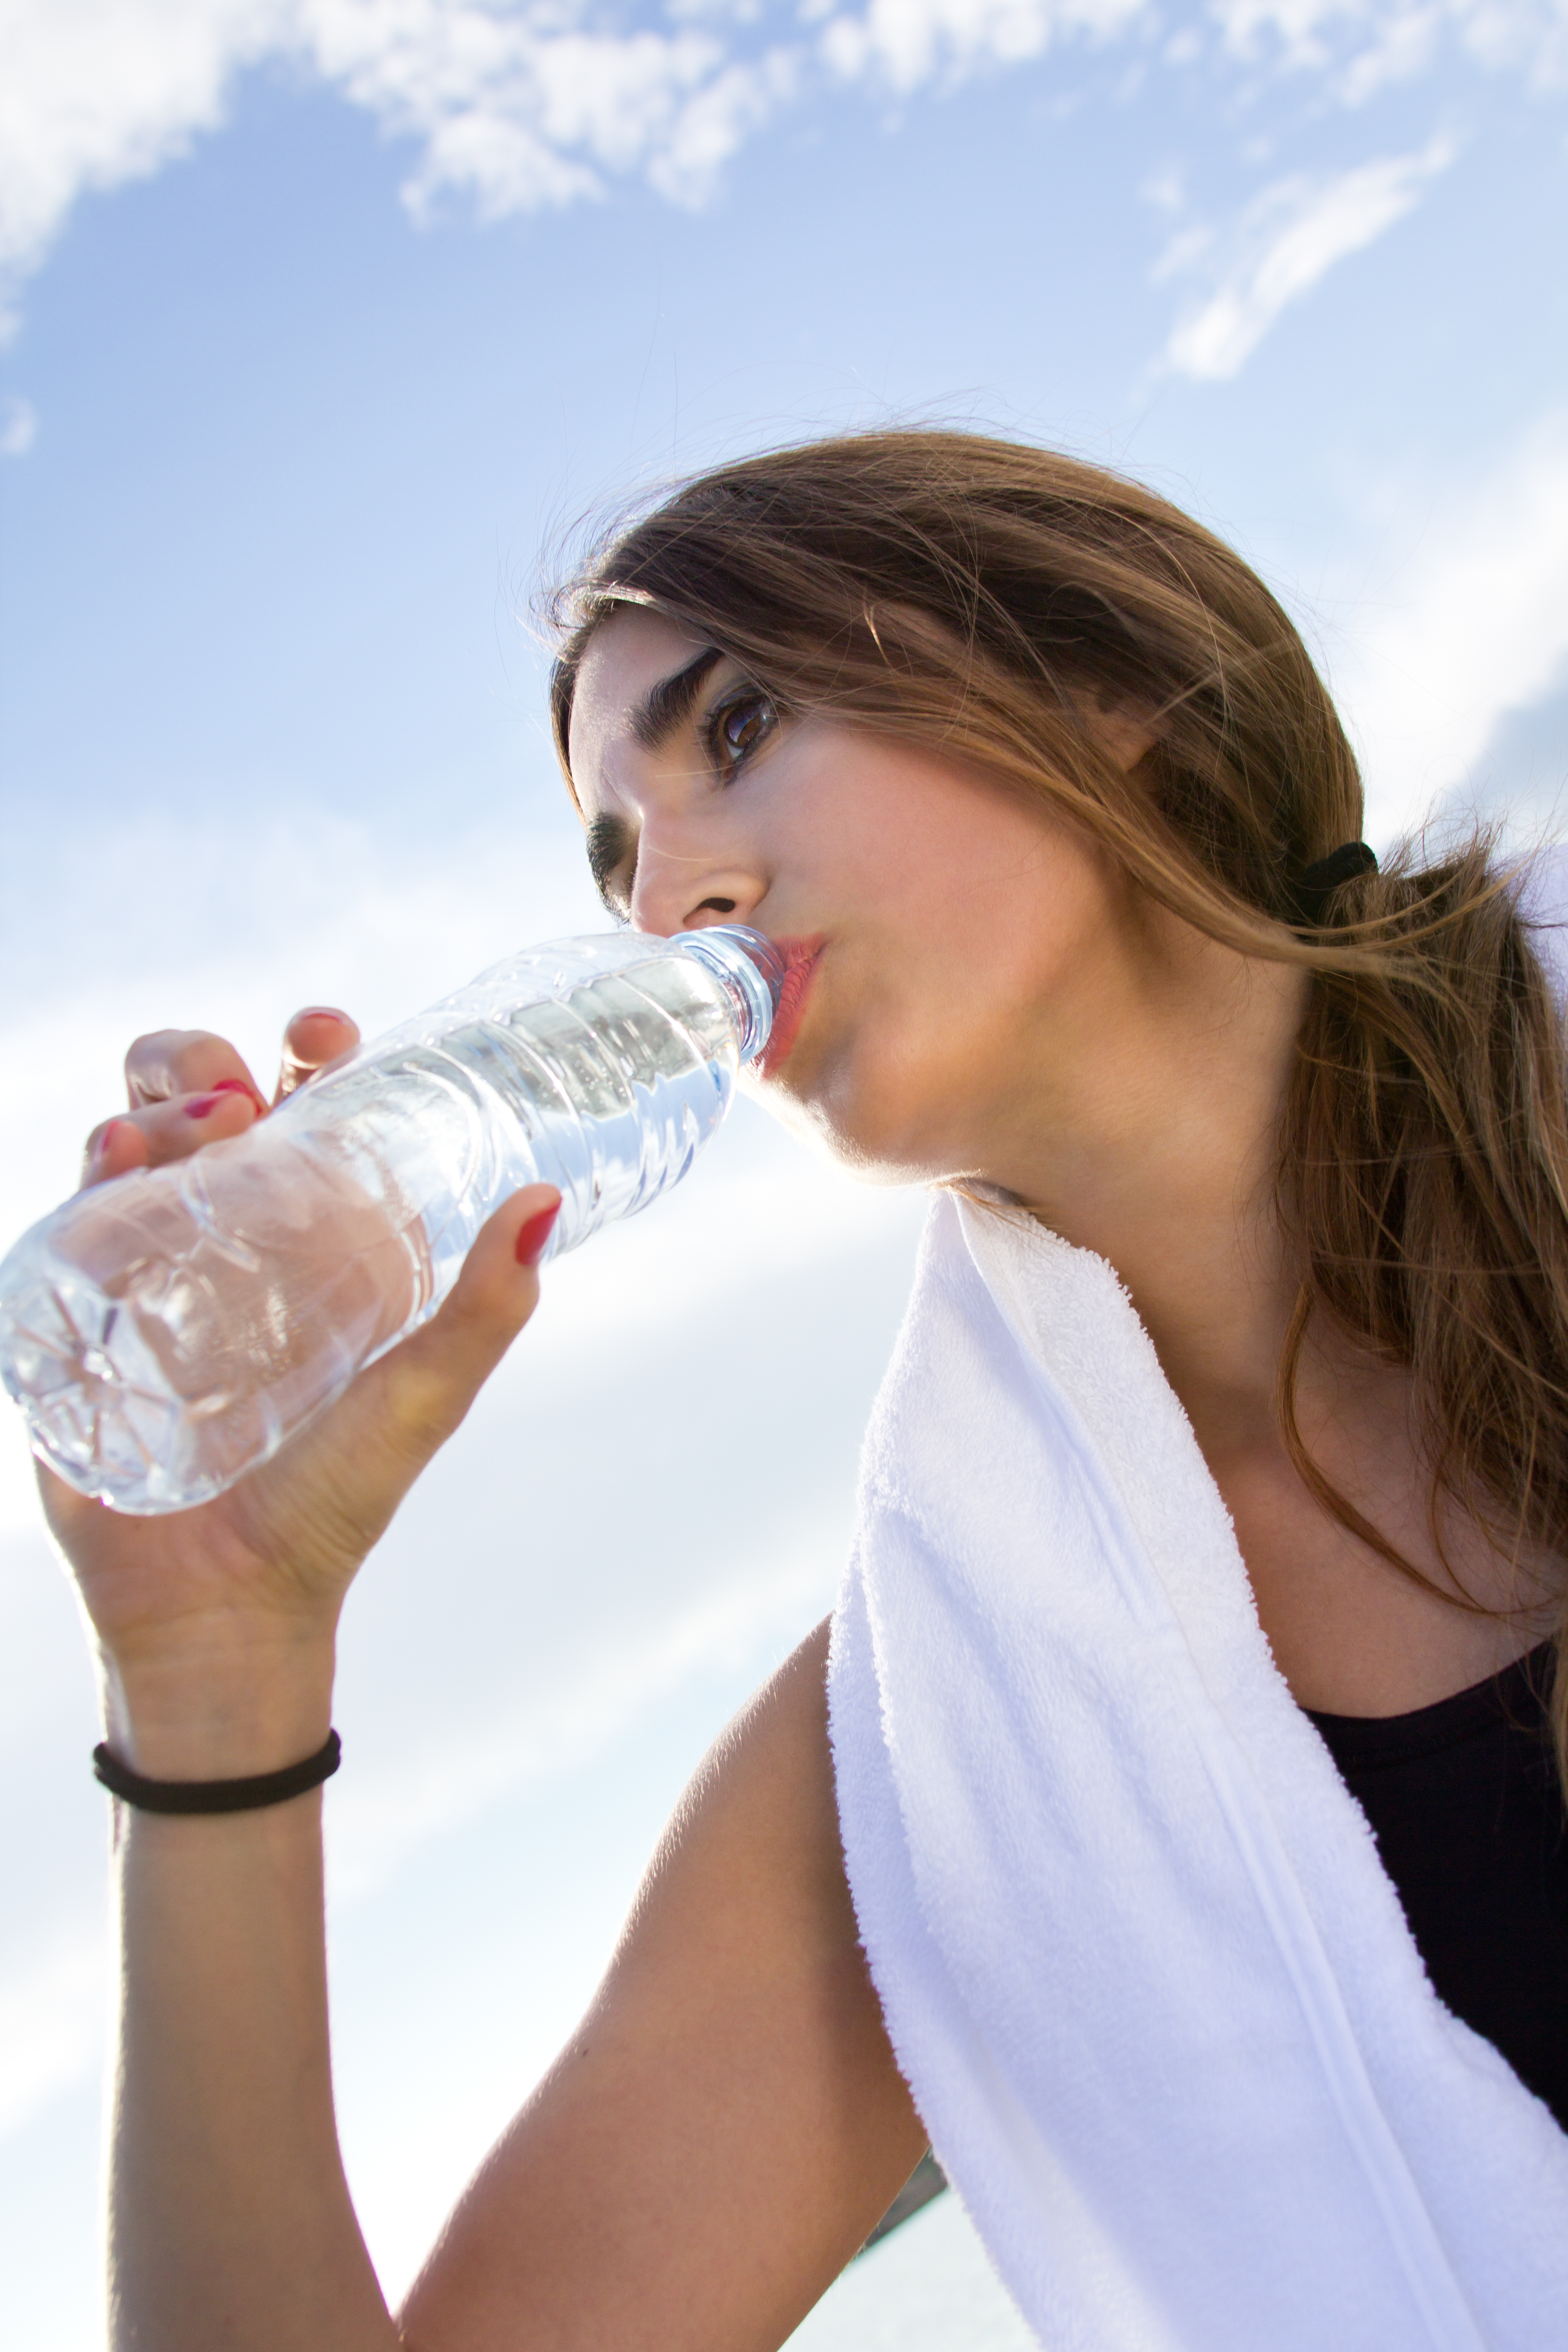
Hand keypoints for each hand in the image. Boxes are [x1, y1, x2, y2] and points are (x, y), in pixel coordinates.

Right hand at [46, 1011, 561, 1772]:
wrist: (235, 1609)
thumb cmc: (333, 1501)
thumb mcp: (423, 1394)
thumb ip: (487, 1308)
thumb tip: (545, 1196)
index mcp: (300, 1237)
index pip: (292, 1109)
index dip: (305, 1052)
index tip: (324, 1035)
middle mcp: (212, 1242)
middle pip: (188, 1105)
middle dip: (200, 1059)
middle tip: (244, 1088)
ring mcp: (134, 1277)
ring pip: (120, 1146)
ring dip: (150, 1105)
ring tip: (201, 1123)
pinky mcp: (70, 1326)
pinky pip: (61, 1230)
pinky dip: (86, 1178)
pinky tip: (114, 1159)